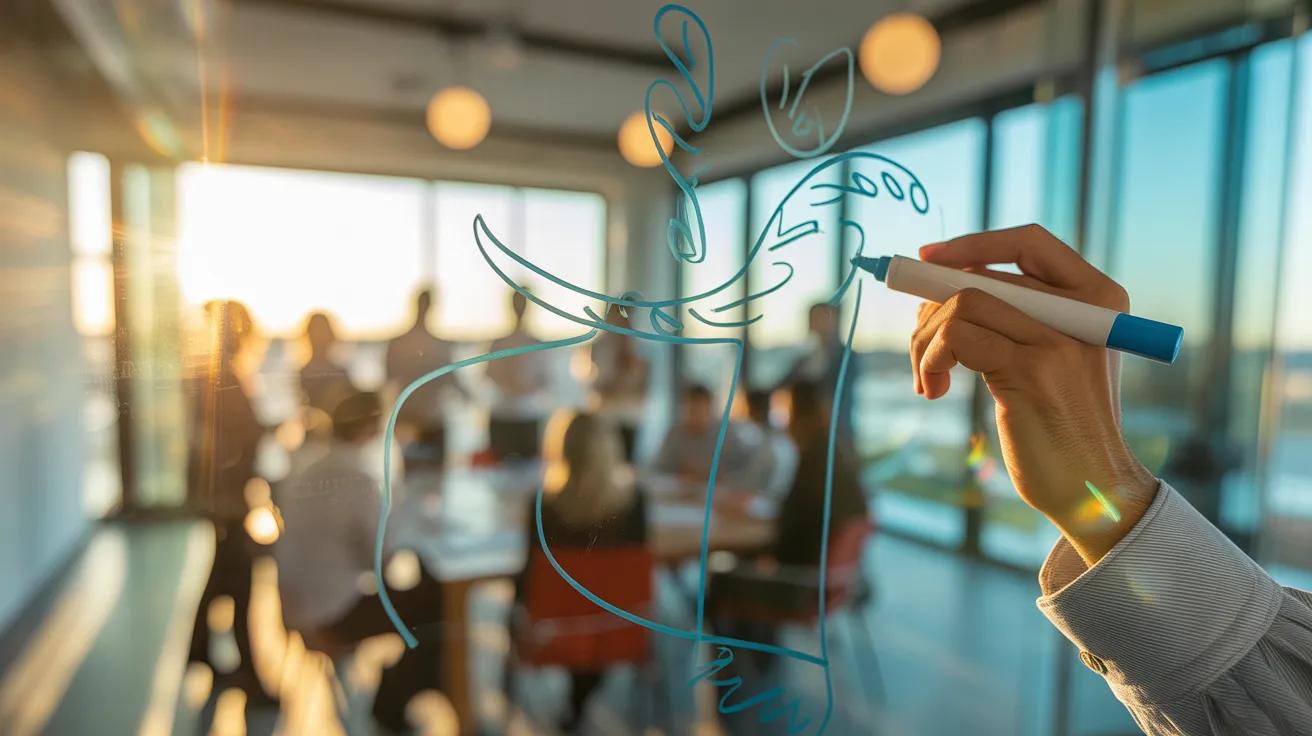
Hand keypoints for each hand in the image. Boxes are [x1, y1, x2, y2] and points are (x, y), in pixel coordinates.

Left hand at [910, 224, 1158, 564]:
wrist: (1093, 490)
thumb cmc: (1060, 425)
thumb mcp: (1051, 359)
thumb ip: (1019, 318)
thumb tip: (941, 283)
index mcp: (1098, 298)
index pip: (1029, 242)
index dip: (972, 244)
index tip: (926, 258)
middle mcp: (1086, 311)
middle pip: (982, 276)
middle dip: (932, 308)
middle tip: (919, 350)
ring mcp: (1058, 340)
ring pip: (963, 303)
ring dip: (926, 339)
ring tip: (926, 377)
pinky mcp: (1030, 372)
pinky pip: (957, 337)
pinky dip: (931, 359)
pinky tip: (934, 389)